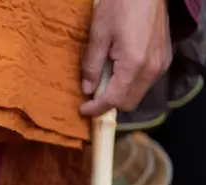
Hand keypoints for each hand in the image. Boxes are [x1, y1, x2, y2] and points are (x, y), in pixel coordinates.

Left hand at [79, 0, 171, 116]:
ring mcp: (161, 64)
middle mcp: (152, 69)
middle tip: (93, 92)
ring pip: (138, 93)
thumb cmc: (120, 7)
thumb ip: (92, 65)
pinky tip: (119, 68)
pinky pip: (146, 81)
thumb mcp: (98, 35)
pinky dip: (131, 82)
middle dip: (110, 102)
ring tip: (105, 77)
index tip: (83, 110)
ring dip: (121, 92)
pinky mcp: (165, 58)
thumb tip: (87, 89)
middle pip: (129, 102)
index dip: (97, 109)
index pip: (114, 99)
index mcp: (134, 65)